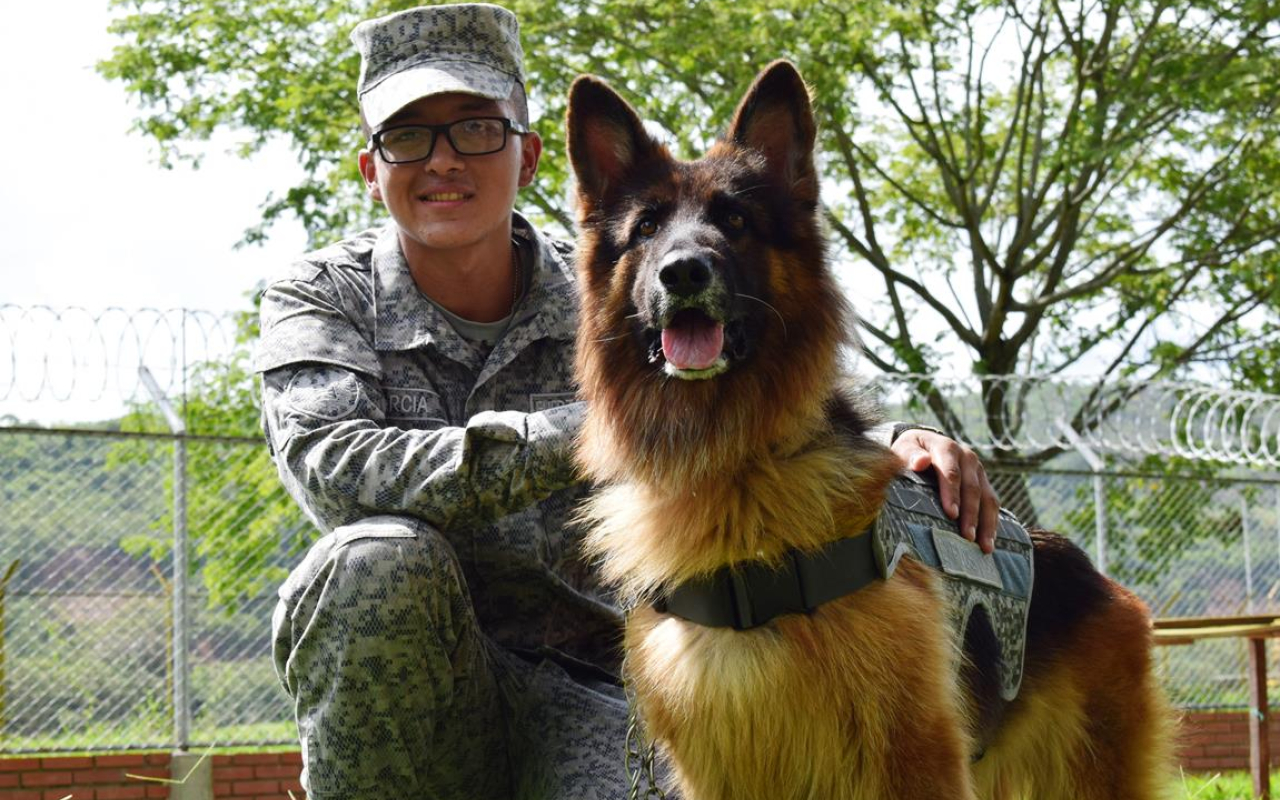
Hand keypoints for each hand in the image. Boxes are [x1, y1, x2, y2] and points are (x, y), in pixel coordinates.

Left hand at [890, 430, 998, 553]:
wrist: (924, 444)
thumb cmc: (911, 452)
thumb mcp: (906, 449)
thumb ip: (911, 455)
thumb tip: (920, 462)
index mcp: (947, 448)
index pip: (951, 472)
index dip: (952, 493)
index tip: (951, 513)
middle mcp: (967, 458)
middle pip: (972, 488)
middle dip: (970, 513)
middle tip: (967, 536)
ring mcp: (978, 470)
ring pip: (988, 498)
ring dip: (986, 523)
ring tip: (984, 546)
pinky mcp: (984, 482)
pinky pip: (992, 504)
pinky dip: (992, 523)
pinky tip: (988, 542)